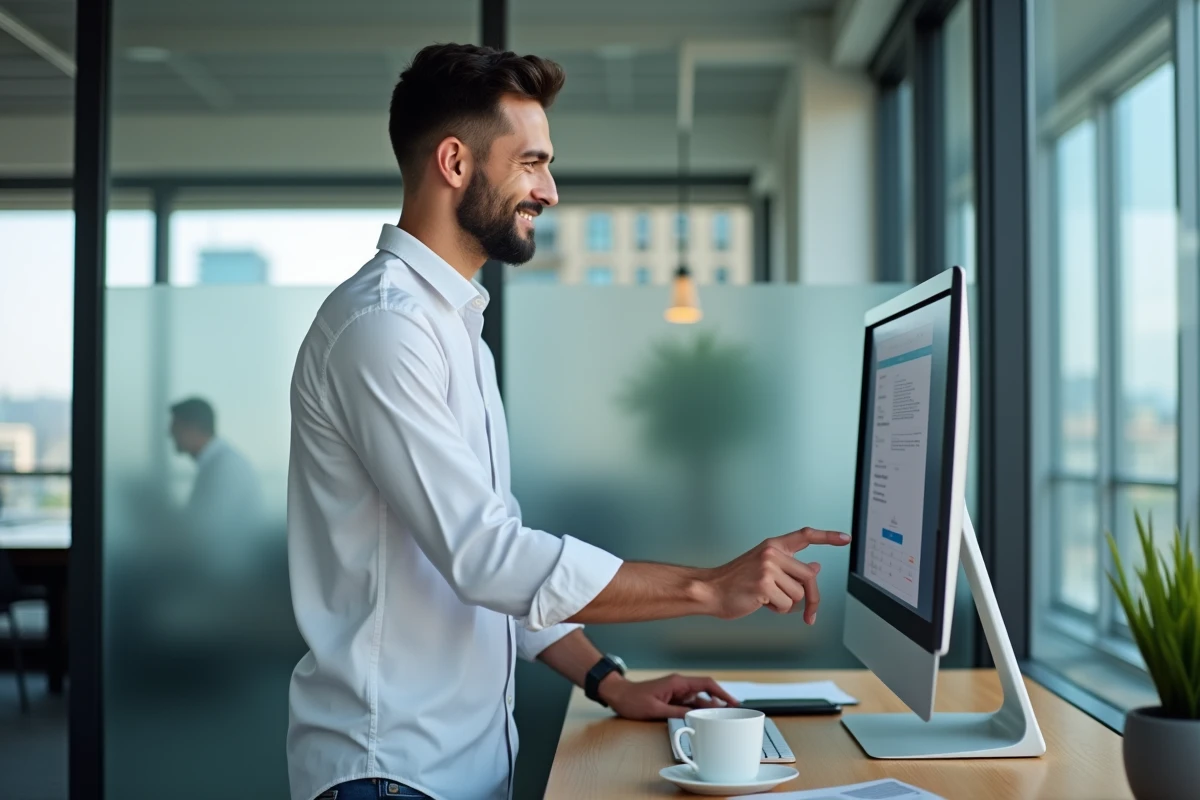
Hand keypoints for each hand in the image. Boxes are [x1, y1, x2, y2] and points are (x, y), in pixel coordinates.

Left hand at [600, 672, 739, 719]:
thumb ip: (676, 712)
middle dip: (720, 701)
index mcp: (677, 683)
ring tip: (721, 718)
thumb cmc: (633, 700)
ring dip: (709, 707)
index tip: (733, 701)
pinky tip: (705, 718)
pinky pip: (690, 704)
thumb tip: (695, 716)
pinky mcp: (673, 698)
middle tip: (732, 713)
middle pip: (706, 691)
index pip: (706, 684)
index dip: (722, 692)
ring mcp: (677, 691)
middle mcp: (680, 685)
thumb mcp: (655, 709)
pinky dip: (698, 710)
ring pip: (699, 699)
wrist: (619, 695)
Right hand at [703, 527, 849, 623]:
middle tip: (810, 615)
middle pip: (808, 577)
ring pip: (798, 595)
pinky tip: (760, 602)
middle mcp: (772, 553)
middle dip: (812, 599)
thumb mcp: (765, 568)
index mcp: (773, 546)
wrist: (711, 590)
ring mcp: (767, 568)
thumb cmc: (737, 582)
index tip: (846, 539)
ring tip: (766, 598)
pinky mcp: (764, 585)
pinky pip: (786, 605)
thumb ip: (790, 568)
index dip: (827, 537)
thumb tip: (815, 568)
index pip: (805, 536)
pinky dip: (777, 610)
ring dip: (786, 604)